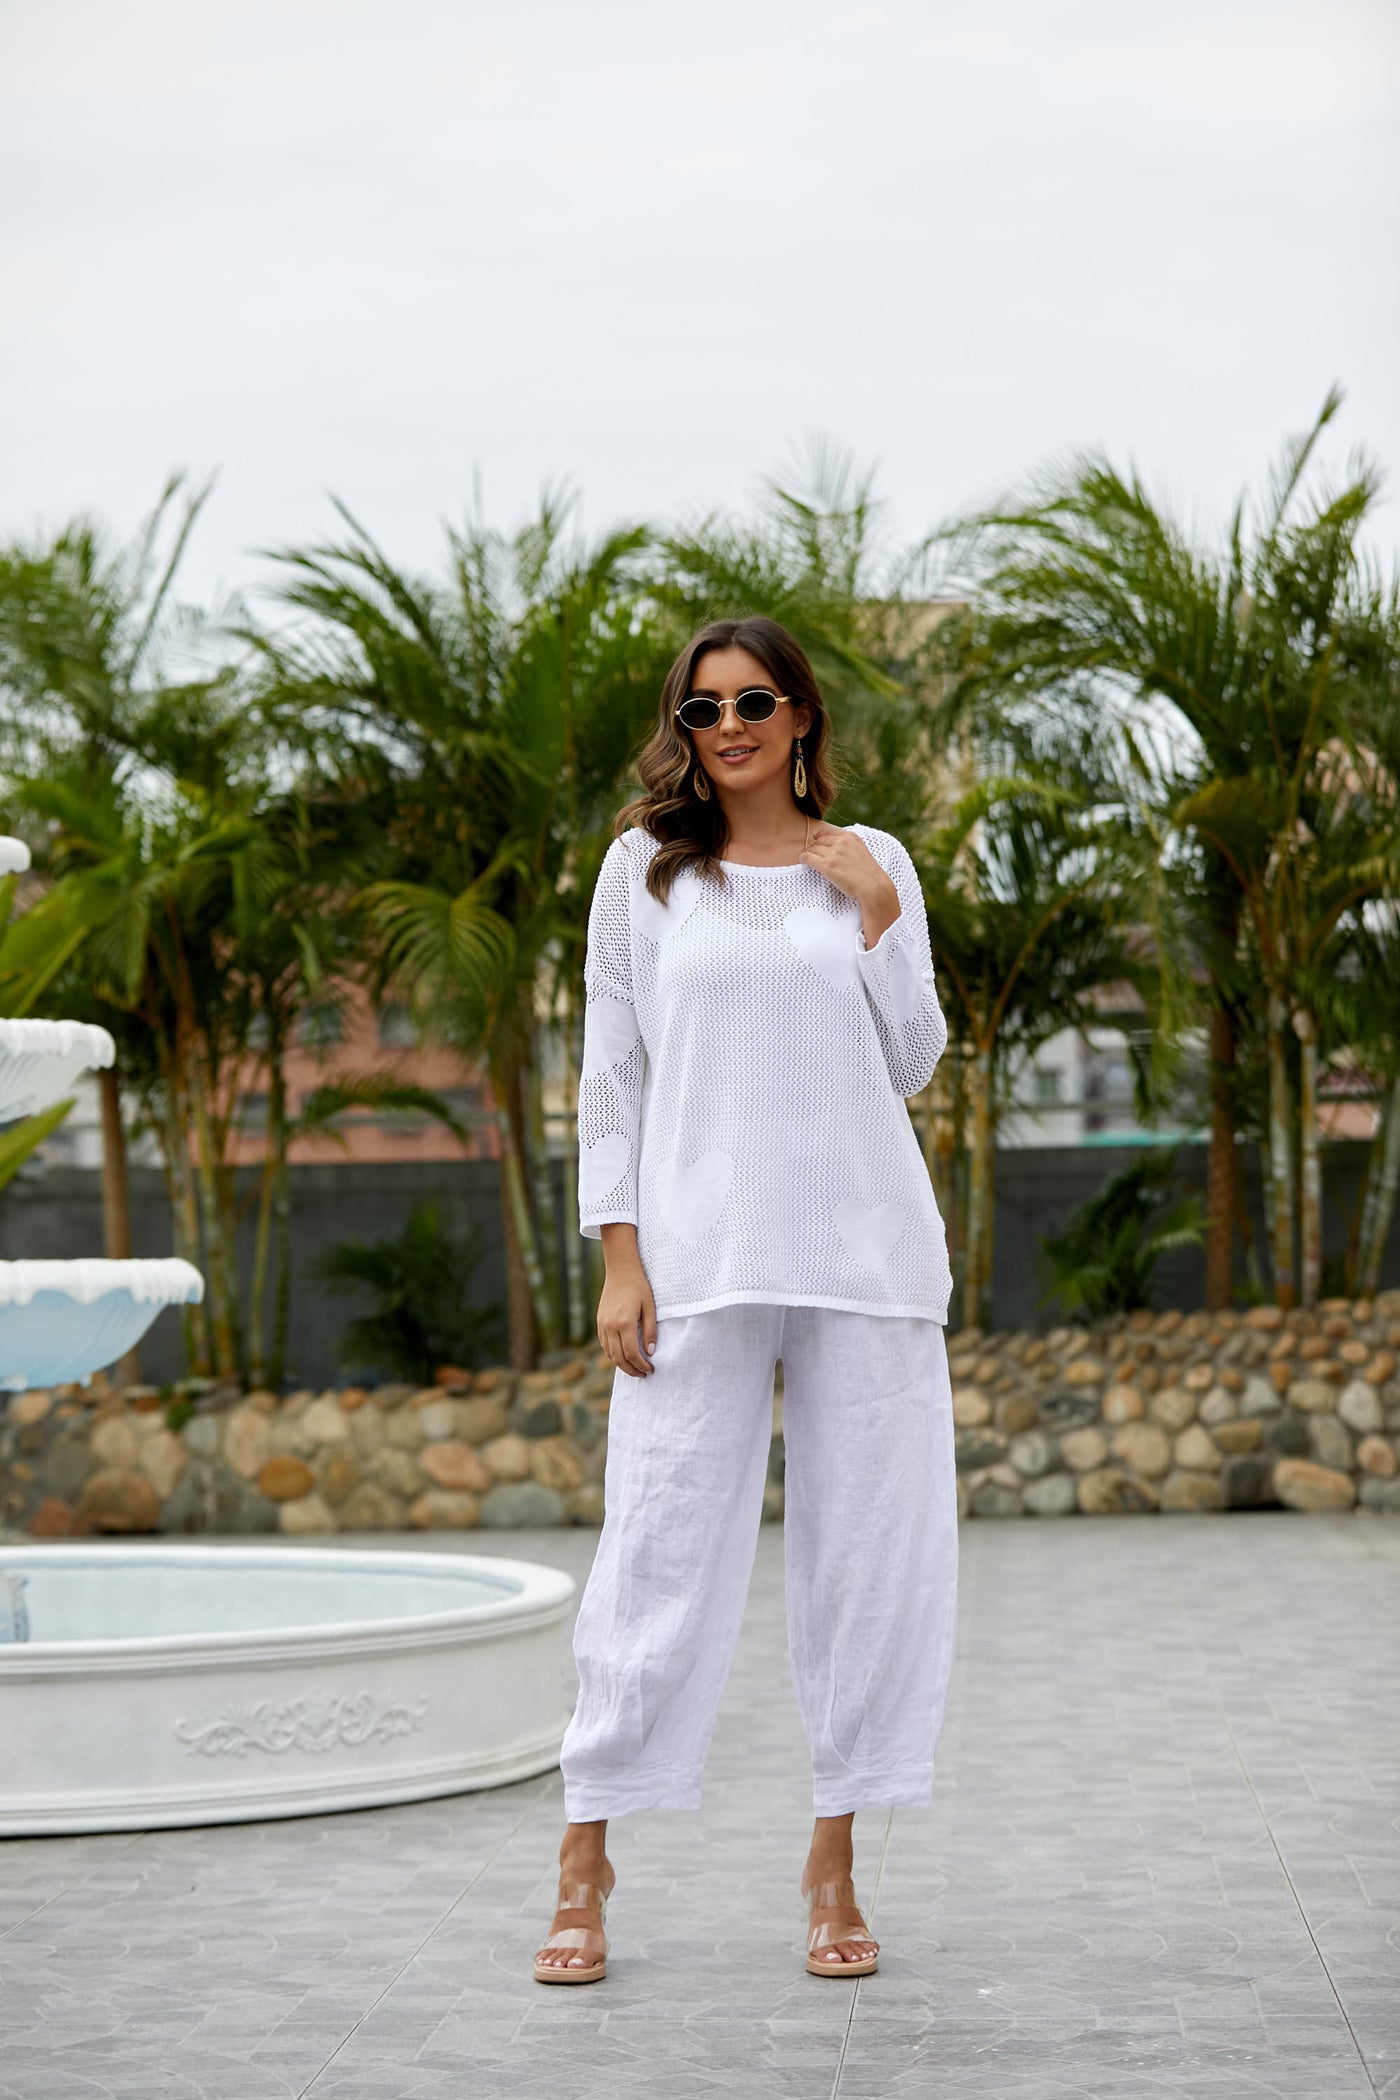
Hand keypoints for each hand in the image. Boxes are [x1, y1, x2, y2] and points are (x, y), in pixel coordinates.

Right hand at [597, 1231, 657, 1376]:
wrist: (621, 1270)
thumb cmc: (639, 1286)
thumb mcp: (650, 1307)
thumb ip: (650, 1331)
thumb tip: (650, 1352)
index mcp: (625, 1323)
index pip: (632, 1353)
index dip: (641, 1365)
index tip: (650, 1369)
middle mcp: (610, 1326)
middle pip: (619, 1358)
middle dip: (631, 1369)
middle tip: (643, 1374)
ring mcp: (602, 1324)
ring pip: (609, 1353)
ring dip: (621, 1364)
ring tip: (634, 1368)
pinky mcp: (599, 1321)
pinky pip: (604, 1344)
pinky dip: (612, 1354)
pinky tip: (622, 1356)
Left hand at [798, 824, 899, 943]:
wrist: (873, 887)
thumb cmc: (869, 874)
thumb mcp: (861, 851)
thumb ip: (849, 846)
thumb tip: (834, 847)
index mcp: (850, 837)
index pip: (829, 831)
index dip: (820, 835)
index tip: (815, 839)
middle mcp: (841, 842)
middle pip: (819, 840)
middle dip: (813, 846)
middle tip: (811, 853)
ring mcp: (834, 853)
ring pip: (812, 848)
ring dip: (809, 853)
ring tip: (807, 859)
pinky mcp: (827, 865)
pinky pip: (808, 857)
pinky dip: (803, 858)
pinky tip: (803, 861)